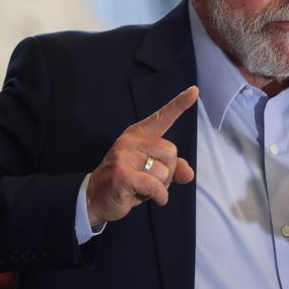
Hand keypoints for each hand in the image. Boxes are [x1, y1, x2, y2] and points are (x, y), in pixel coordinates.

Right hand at [86, 86, 198, 225]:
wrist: (93, 198)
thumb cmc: (127, 182)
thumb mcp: (152, 172)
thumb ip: (173, 169)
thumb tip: (189, 174)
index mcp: (139, 134)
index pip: (162, 117)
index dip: (180, 104)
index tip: (194, 91)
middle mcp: (131, 140)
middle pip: (171, 152)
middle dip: (168, 173)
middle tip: (149, 180)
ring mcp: (124, 155)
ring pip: (165, 172)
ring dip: (161, 187)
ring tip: (142, 188)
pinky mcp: (122, 174)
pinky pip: (155, 186)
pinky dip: (159, 197)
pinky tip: (149, 198)